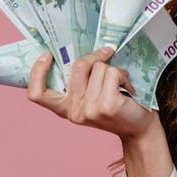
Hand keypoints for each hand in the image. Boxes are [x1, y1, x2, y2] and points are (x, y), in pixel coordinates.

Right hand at [26, 46, 158, 141]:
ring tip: (120, 84)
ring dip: (114, 70)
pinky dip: (123, 75)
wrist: (139, 129)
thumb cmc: (116, 106)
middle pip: (77, 66)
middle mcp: (74, 111)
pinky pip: (112, 73)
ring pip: (98, 68)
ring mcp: (89, 109)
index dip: (37, 72)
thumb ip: (80, 81)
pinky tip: (127, 88)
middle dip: (95, 57)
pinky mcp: (107, 105)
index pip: (37, 94)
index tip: (47, 55)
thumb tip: (79, 48)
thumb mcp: (91, 96)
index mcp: (65, 109)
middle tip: (107, 55)